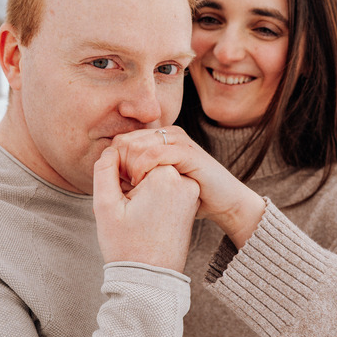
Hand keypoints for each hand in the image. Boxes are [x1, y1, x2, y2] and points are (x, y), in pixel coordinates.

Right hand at [92, 147, 199, 271]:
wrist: (151, 279)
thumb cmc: (126, 246)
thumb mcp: (105, 206)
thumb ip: (104, 170)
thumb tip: (111, 150)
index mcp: (165, 175)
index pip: (134, 152)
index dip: (118, 171)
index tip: (120, 199)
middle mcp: (184, 180)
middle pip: (146, 162)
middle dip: (130, 178)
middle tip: (125, 208)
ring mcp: (190, 191)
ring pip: (155, 175)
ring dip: (140, 187)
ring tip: (134, 214)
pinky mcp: (190, 202)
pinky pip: (166, 187)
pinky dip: (152, 195)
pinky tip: (144, 216)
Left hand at [111, 127, 265, 248]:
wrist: (225, 202)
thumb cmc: (189, 198)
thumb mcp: (157, 185)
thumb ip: (137, 177)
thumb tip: (110, 179)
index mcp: (158, 138)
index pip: (120, 141)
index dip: (112, 164)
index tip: (116, 187)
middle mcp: (167, 134)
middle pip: (124, 141)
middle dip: (118, 166)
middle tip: (123, 189)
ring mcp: (178, 141)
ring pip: (135, 145)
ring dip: (128, 169)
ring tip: (132, 189)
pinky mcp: (187, 152)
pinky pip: (154, 153)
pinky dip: (141, 169)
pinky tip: (141, 185)